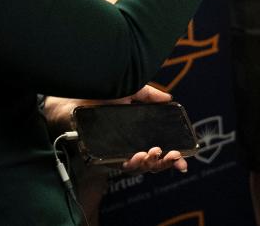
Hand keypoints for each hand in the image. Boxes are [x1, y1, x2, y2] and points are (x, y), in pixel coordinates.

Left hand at [43, 85, 189, 173]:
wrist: (75, 99)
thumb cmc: (101, 95)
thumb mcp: (131, 91)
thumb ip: (150, 95)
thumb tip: (169, 99)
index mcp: (138, 135)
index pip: (159, 151)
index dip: (172, 159)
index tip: (184, 161)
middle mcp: (129, 147)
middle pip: (152, 164)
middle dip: (165, 162)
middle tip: (173, 155)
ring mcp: (116, 153)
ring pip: (137, 168)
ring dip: (149, 163)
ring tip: (154, 152)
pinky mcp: (101, 157)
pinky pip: (117, 166)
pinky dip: (130, 164)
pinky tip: (136, 156)